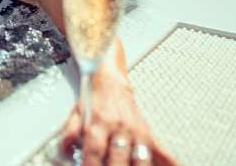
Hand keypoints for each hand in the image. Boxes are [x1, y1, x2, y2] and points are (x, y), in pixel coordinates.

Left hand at [61, 71, 177, 164]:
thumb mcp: (75, 114)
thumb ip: (69, 134)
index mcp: (98, 124)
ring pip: (140, 159)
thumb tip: (64, 153)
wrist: (108, 78)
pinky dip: (170, 163)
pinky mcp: (148, 132)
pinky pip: (162, 151)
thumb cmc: (93, 98)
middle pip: (118, 159)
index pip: (94, 152)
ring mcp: (136, 131)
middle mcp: (118, 128)